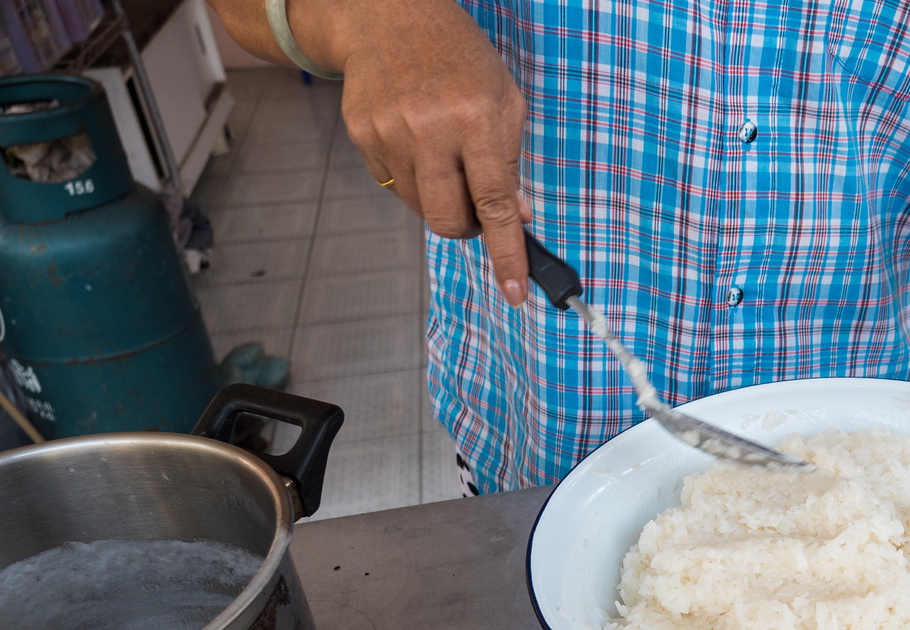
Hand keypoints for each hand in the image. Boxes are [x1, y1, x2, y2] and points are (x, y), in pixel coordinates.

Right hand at [311, 0, 532, 304]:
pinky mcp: (362, 135)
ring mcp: (390, 133)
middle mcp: (430, 129)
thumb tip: (518, 218)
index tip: (515, 293)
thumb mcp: (504, 100)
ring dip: (438, 199)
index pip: (495, 202)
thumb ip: (511, 162)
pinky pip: (392, 184)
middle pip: (447, 220)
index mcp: (475, 119)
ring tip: (443, 157)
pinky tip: (414, 138)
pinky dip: (411, 176)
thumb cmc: (457, 58)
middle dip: (465, 227)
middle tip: (474, 206)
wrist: (387, 16)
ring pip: (419, 207)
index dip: (506, 253)